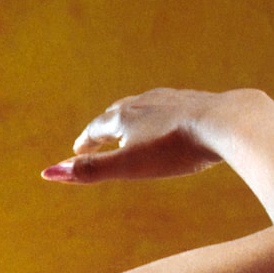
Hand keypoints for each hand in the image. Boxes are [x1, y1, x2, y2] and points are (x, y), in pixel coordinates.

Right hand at [42, 88, 267, 183]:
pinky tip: (173, 122)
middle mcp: (144, 102)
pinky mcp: (197, 101)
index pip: (96, 129)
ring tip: (132, 128)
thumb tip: (47, 174)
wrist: (226, 123)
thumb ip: (91, 171)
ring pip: (145, 108)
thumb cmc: (175, 149)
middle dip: (105, 128)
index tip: (78, 151)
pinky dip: (162, 117)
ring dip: (133, 119)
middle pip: (117, 114)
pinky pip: (172, 108)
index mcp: (123, 116)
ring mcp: (171, 98)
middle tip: (99, 139)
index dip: (85, 143)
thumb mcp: (129, 166)